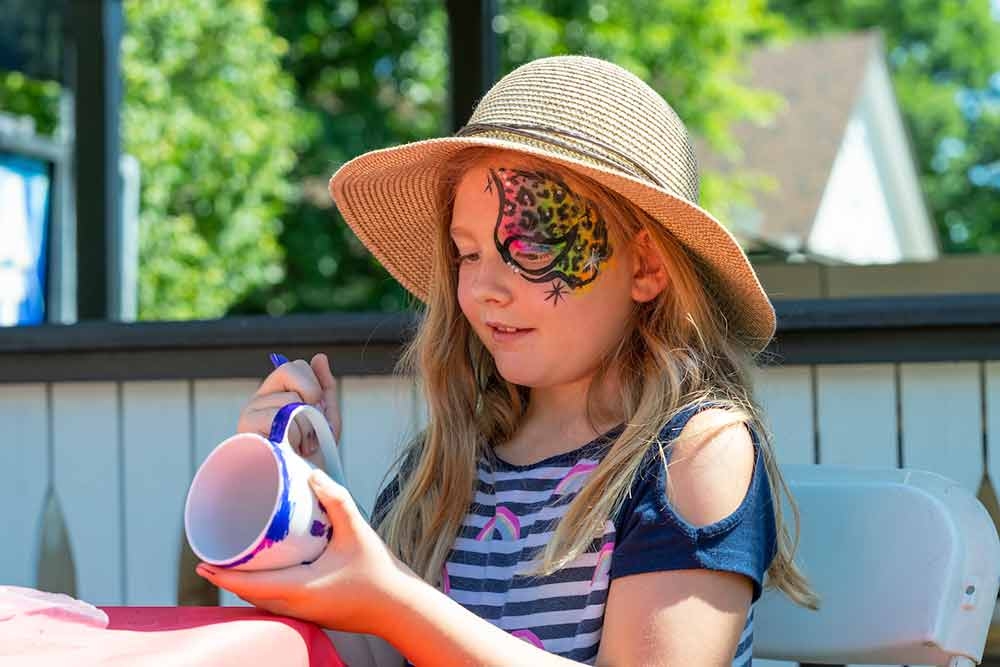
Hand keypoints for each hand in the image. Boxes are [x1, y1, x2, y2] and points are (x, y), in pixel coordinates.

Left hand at [196, 470, 418, 635]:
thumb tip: (312, 475)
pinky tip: (265, 576)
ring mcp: (304, 615)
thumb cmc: (379, 573)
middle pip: (250, 596)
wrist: (400, 608)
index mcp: (301, 590)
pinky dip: (263, 591)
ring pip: (262, 603)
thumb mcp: (357, 531)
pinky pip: (277, 605)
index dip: (222, 576)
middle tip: (212, 556)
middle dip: (228, 578)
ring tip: (232, 563)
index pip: (250, 586)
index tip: (202, 564)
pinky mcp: (313, 615)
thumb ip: (336, 500)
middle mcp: (296, 608)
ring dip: (244, 586)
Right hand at [237, 353, 340, 464]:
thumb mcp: (326, 416)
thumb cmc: (313, 453)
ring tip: (300, 444)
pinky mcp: (246, 429)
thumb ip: (325, 387)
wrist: (303, 484)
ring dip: (305, 425)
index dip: (314, 383)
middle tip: (310, 424)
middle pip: (288, 369)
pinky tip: (289, 448)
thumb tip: (320, 357)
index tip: (317, 408)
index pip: (296, 365)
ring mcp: (250, 412)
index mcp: (277, 392)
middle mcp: (260, 398)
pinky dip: (294, 434)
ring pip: (289, 398)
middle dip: (310, 396)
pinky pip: (278, 416)